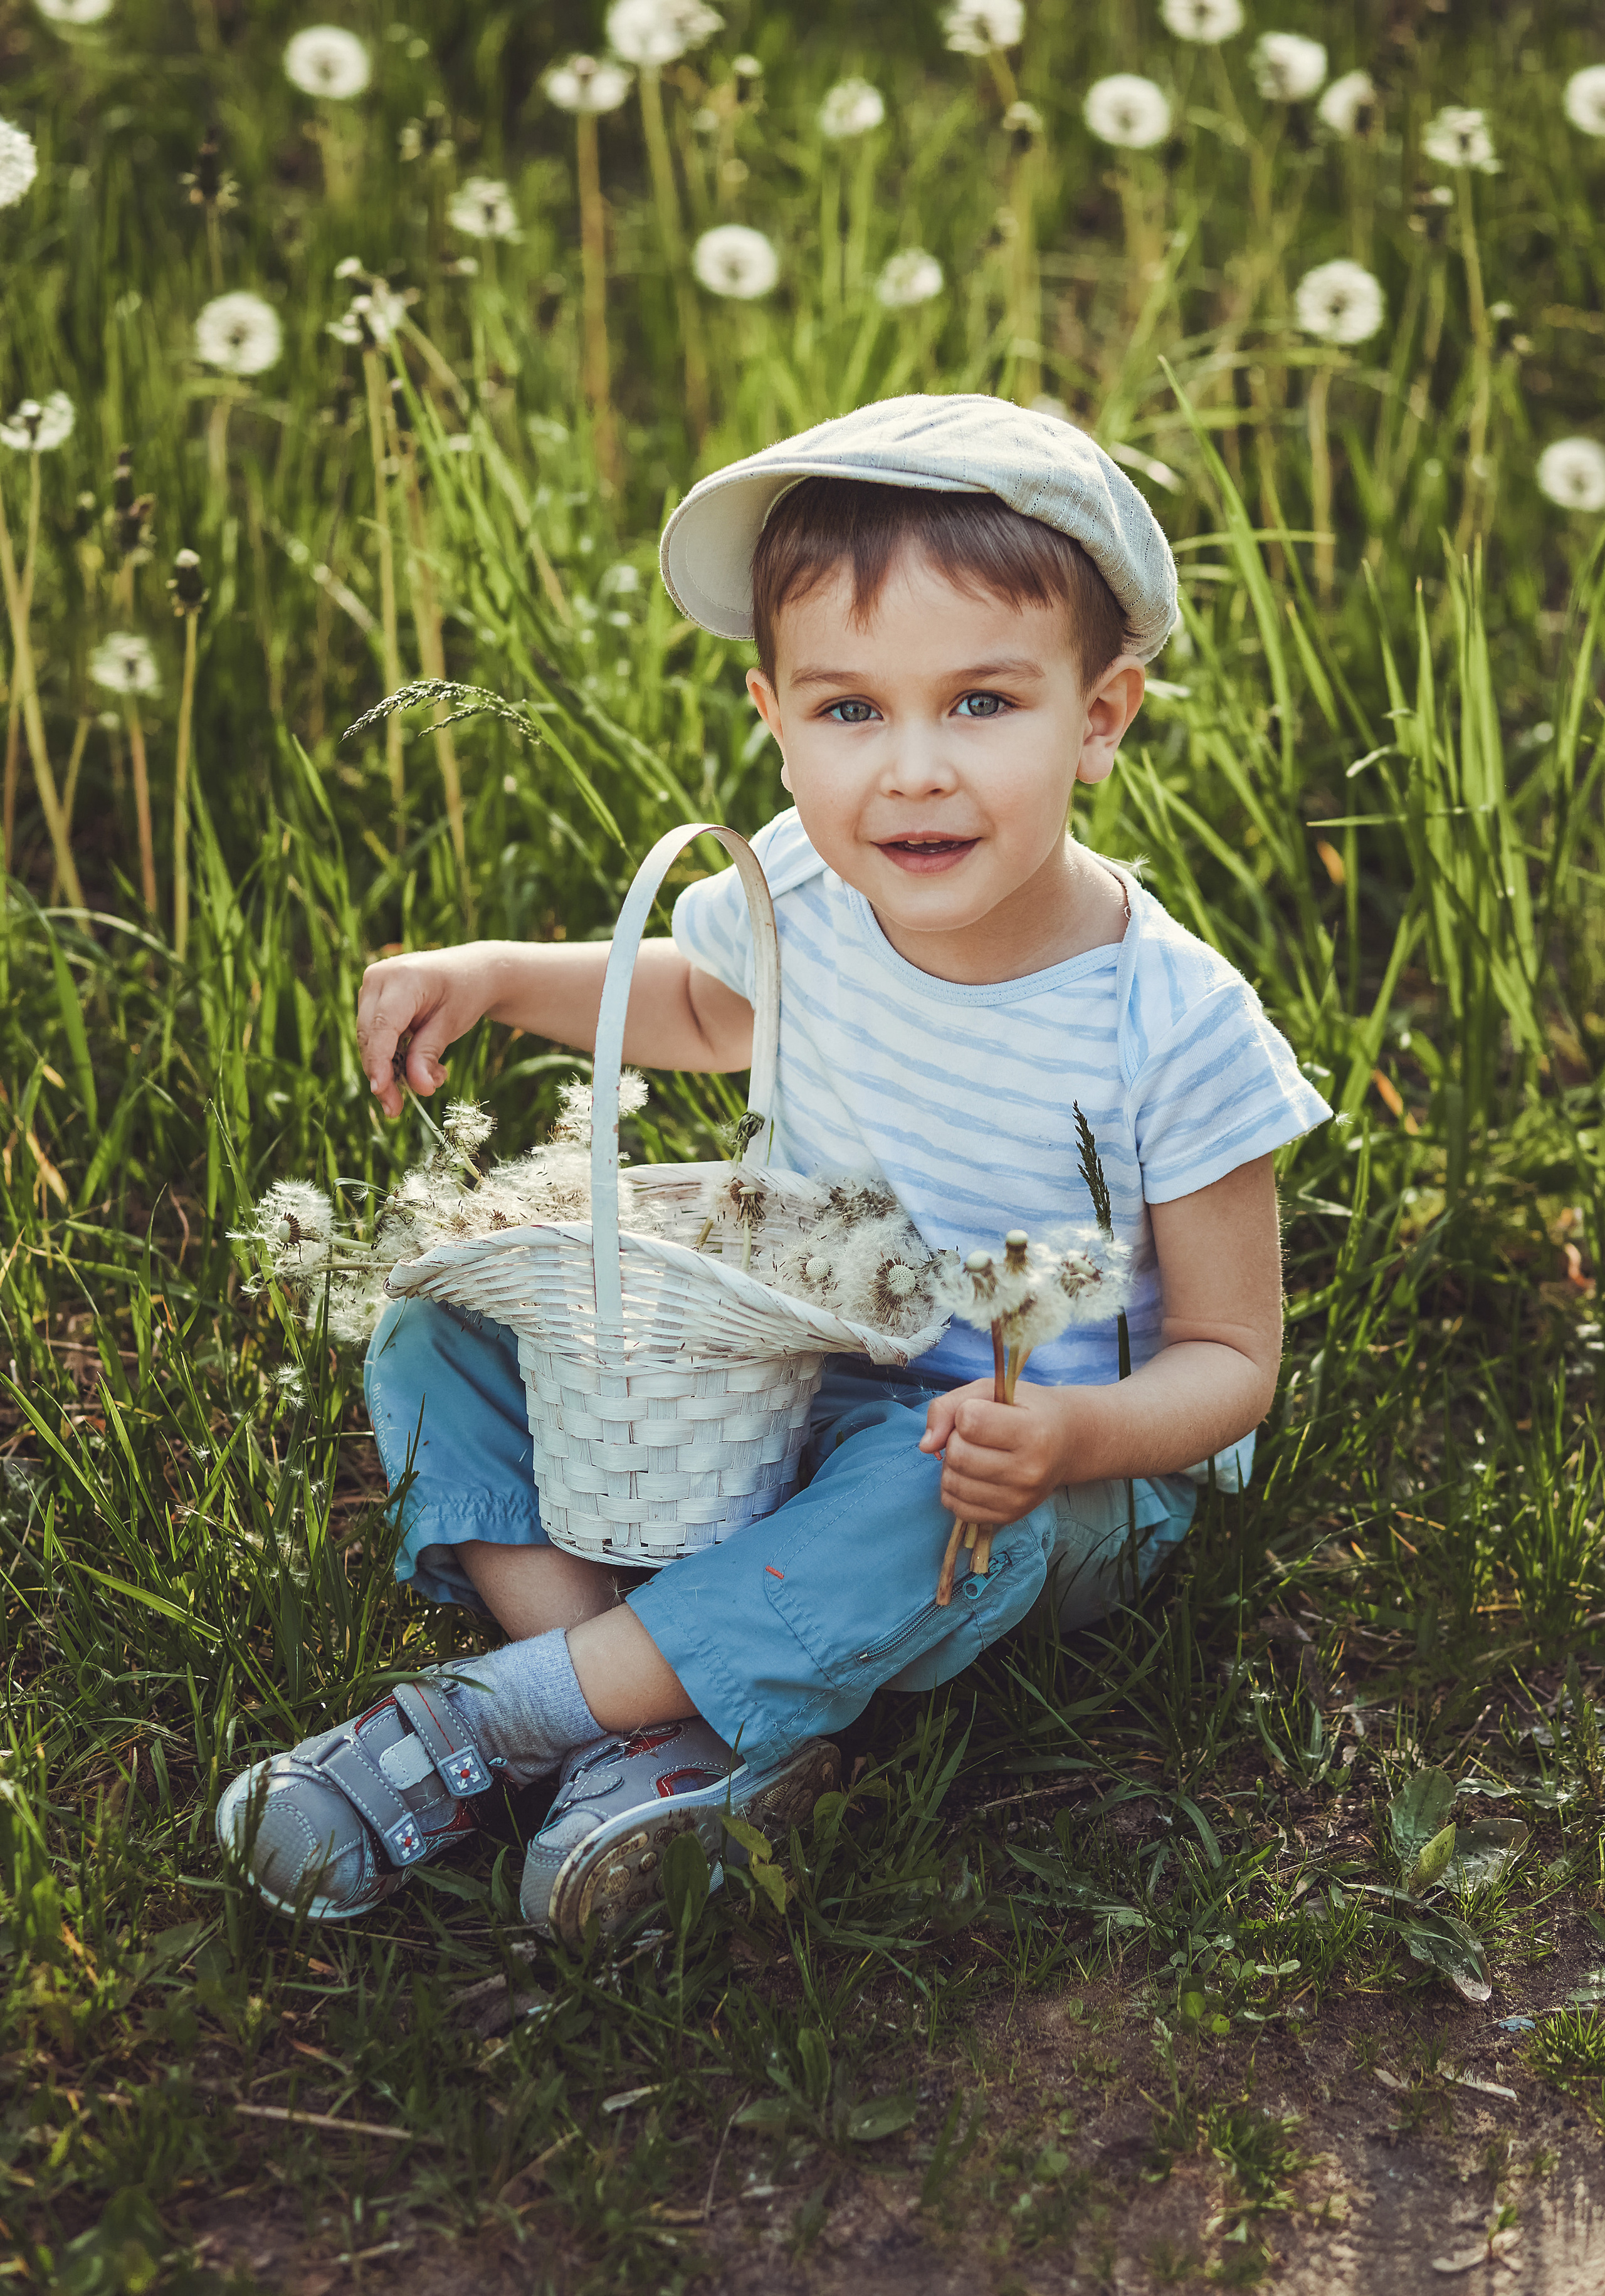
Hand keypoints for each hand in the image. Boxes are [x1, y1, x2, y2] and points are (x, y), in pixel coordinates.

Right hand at [356, 945, 503, 1117]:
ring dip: (390, 1069)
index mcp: (403, 978)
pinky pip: (375, 1035)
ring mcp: (372, 986)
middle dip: (382, 1075)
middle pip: (370, 1036)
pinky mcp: (371, 999)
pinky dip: (393, 1057)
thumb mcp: (452, 1024)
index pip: (382, 1026)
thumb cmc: (465, 993)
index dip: (379, 1062)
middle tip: (395, 1109)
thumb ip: (429, 1054)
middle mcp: (379, 978)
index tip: (380, 1092)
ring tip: (428, 1081)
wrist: (471, 970)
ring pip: (369, 1040)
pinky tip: (419, 1068)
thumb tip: (419, 1088)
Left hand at [918, 1378, 1088, 1526]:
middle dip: (956, 1439)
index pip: (968, 1421)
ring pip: (952, 1483)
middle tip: (978, 1435)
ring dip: (953, 1465)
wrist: (1067, 1443)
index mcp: (1033, 1432)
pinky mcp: (1008, 1517)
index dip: (966, 1411)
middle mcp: (1029, 1471)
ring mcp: (1019, 1500)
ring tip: (977, 1454)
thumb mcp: (991, 1390)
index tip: (985, 1411)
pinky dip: (955, 1489)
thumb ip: (950, 1405)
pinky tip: (974, 1475)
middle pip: (957, 1455)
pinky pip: (956, 1507)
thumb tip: (926, 1445)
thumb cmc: (1027, 1410)